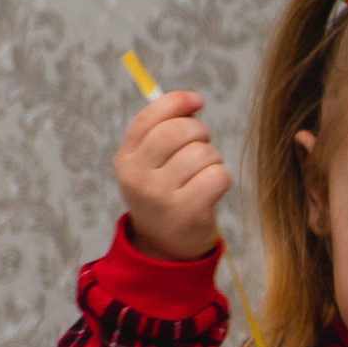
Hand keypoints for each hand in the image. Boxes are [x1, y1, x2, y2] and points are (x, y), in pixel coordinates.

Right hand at [115, 88, 228, 260]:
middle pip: (177, 132)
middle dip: (200, 130)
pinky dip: (222, 178)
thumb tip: (192, 100)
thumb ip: (164, 130)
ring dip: (213, 158)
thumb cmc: (166, 192)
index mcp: (126, 159)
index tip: (197, 101)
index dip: (176, 102)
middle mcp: (138, 177)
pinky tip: (212, 189)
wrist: (166, 246)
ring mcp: (161, 196)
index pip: (148, 118)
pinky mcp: (187, 212)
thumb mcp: (151, 163)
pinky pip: (217, 176)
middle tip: (204, 143)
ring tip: (205, 171)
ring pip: (202, 153)